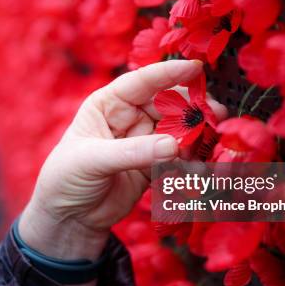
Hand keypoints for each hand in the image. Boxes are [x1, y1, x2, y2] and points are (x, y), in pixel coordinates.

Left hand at [18, 60, 225, 285]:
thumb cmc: (66, 178)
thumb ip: (132, 152)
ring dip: (196, 138)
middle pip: (169, 106)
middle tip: (218, 115)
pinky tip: (200, 171)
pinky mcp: (154, 167)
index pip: (142, 82)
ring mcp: (144, 142)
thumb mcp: (92, 160)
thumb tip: (173, 145)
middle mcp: (130, 118)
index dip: (169, 73)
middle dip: (193, 109)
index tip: (196, 67)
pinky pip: (179, 160)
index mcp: (108, 104)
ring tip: (211, 146)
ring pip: (179, 132)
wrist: (68, 218)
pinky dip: (192, 163)